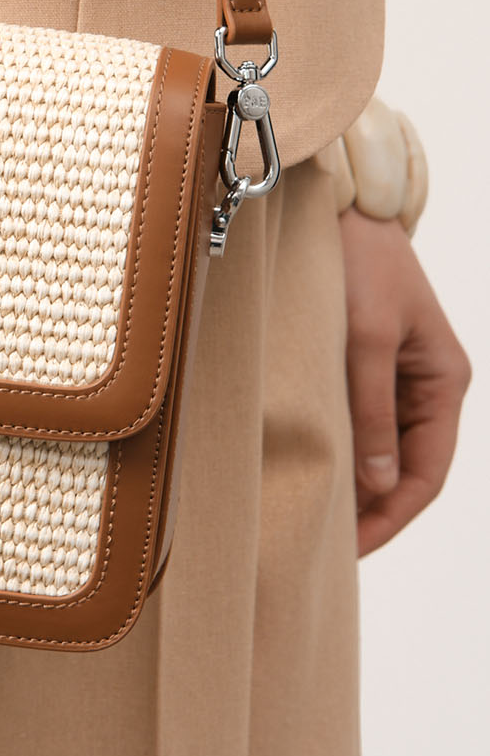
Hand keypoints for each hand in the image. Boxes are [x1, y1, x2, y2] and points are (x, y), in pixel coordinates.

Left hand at [340, 207, 471, 555]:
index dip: (392, 516)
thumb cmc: (359, 264)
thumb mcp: (365, 338)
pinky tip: (311, 469)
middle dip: (371, 509)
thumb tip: (377, 482)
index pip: (427, 473)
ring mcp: (397, 376)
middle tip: (324, 545)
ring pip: (380, 449)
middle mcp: (427, 385)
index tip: (353, 548)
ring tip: (313, 517)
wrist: (340, 207)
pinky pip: (359, 421)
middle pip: (405, 468)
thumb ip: (370, 411)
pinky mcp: (365, 364)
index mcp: (444, 381)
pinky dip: (341, 449)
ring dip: (354, 482)